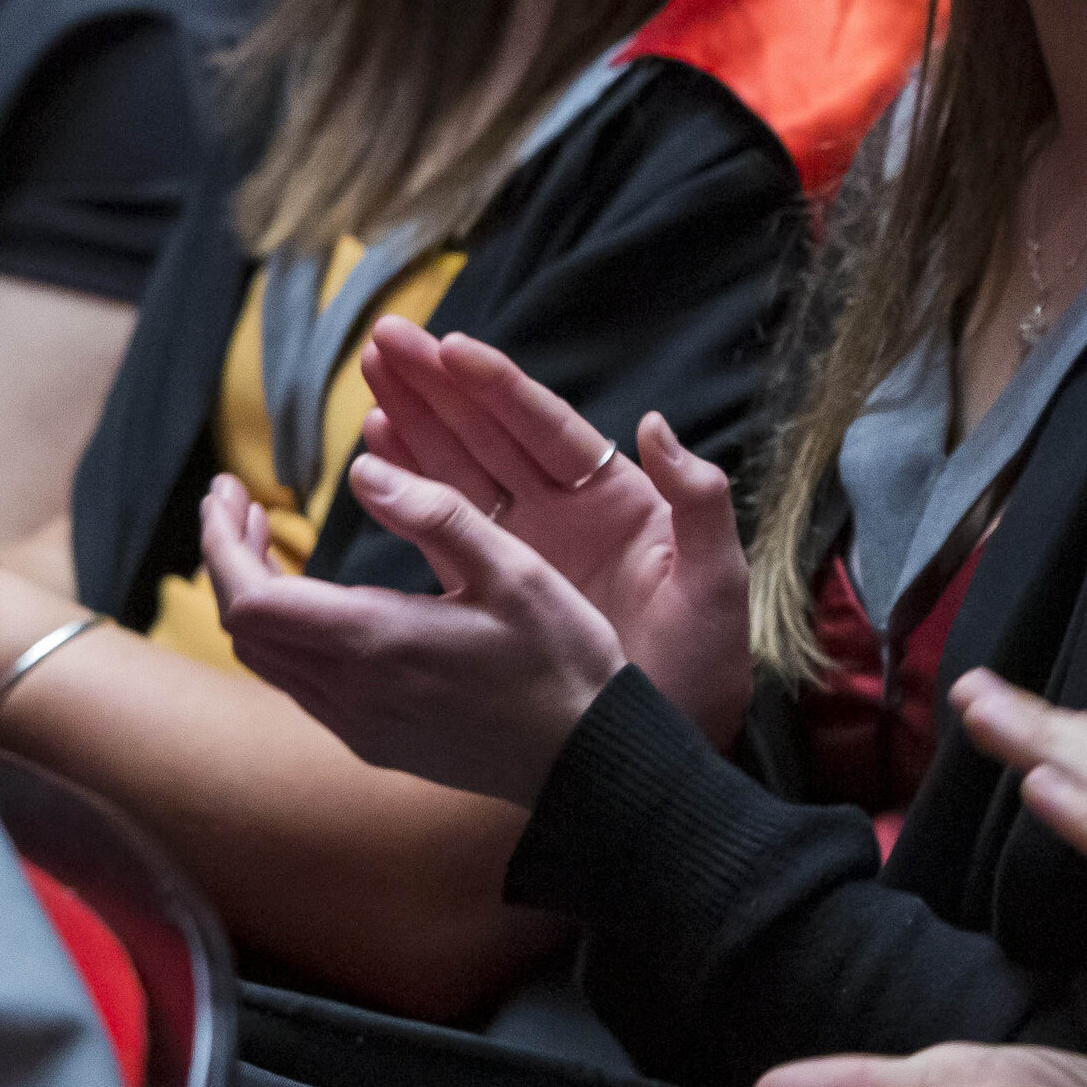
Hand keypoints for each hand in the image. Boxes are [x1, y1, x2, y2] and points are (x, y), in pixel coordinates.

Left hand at [203, 454, 628, 806]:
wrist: (585, 759)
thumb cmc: (561, 659)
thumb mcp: (515, 569)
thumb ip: (437, 514)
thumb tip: (362, 470)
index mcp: (375, 640)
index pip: (248, 598)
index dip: (221, 542)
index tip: (227, 489)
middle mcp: (350, 690)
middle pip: (242, 628)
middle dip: (227, 559)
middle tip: (239, 503)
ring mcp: (356, 724)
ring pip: (265, 659)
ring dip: (250, 598)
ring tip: (266, 545)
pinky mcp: (372, 742)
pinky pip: (299, 686)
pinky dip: (283, 635)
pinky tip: (316, 606)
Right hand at [359, 323, 752, 739]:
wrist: (661, 746)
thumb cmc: (706, 667)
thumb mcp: (715, 584)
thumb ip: (699, 503)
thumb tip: (655, 425)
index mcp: (619, 500)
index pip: (550, 429)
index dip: (500, 387)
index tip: (451, 345)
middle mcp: (567, 512)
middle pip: (493, 434)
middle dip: (440, 387)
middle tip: (385, 339)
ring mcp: (529, 547)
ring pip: (461, 470)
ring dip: (416, 424)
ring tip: (371, 379)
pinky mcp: (498, 585)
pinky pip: (446, 526)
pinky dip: (411, 487)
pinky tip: (375, 452)